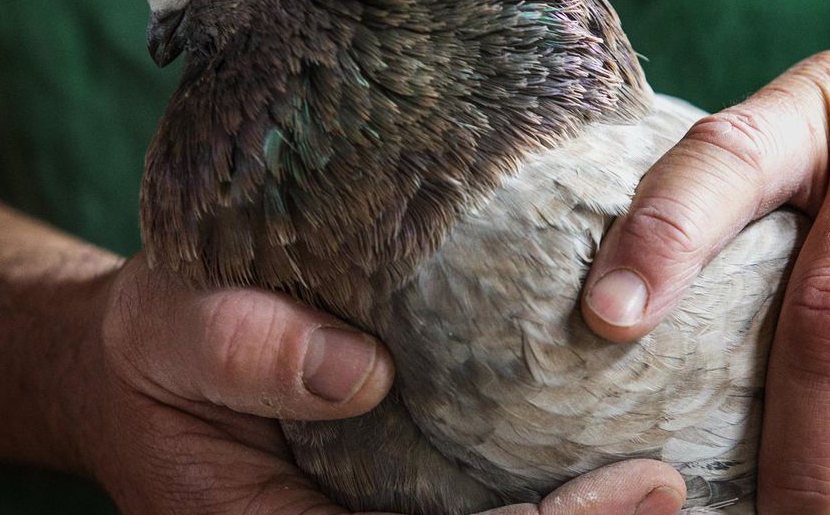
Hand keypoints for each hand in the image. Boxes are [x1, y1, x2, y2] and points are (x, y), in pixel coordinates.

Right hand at [93, 259, 686, 514]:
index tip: (637, 486)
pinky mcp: (395, 495)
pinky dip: (550, 493)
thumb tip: (359, 372)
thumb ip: (235, 348)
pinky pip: (477, 505)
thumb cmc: (152, 349)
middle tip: (677, 486)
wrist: (154, 361)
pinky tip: (620, 449)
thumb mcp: (162, 330)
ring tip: (676, 478)